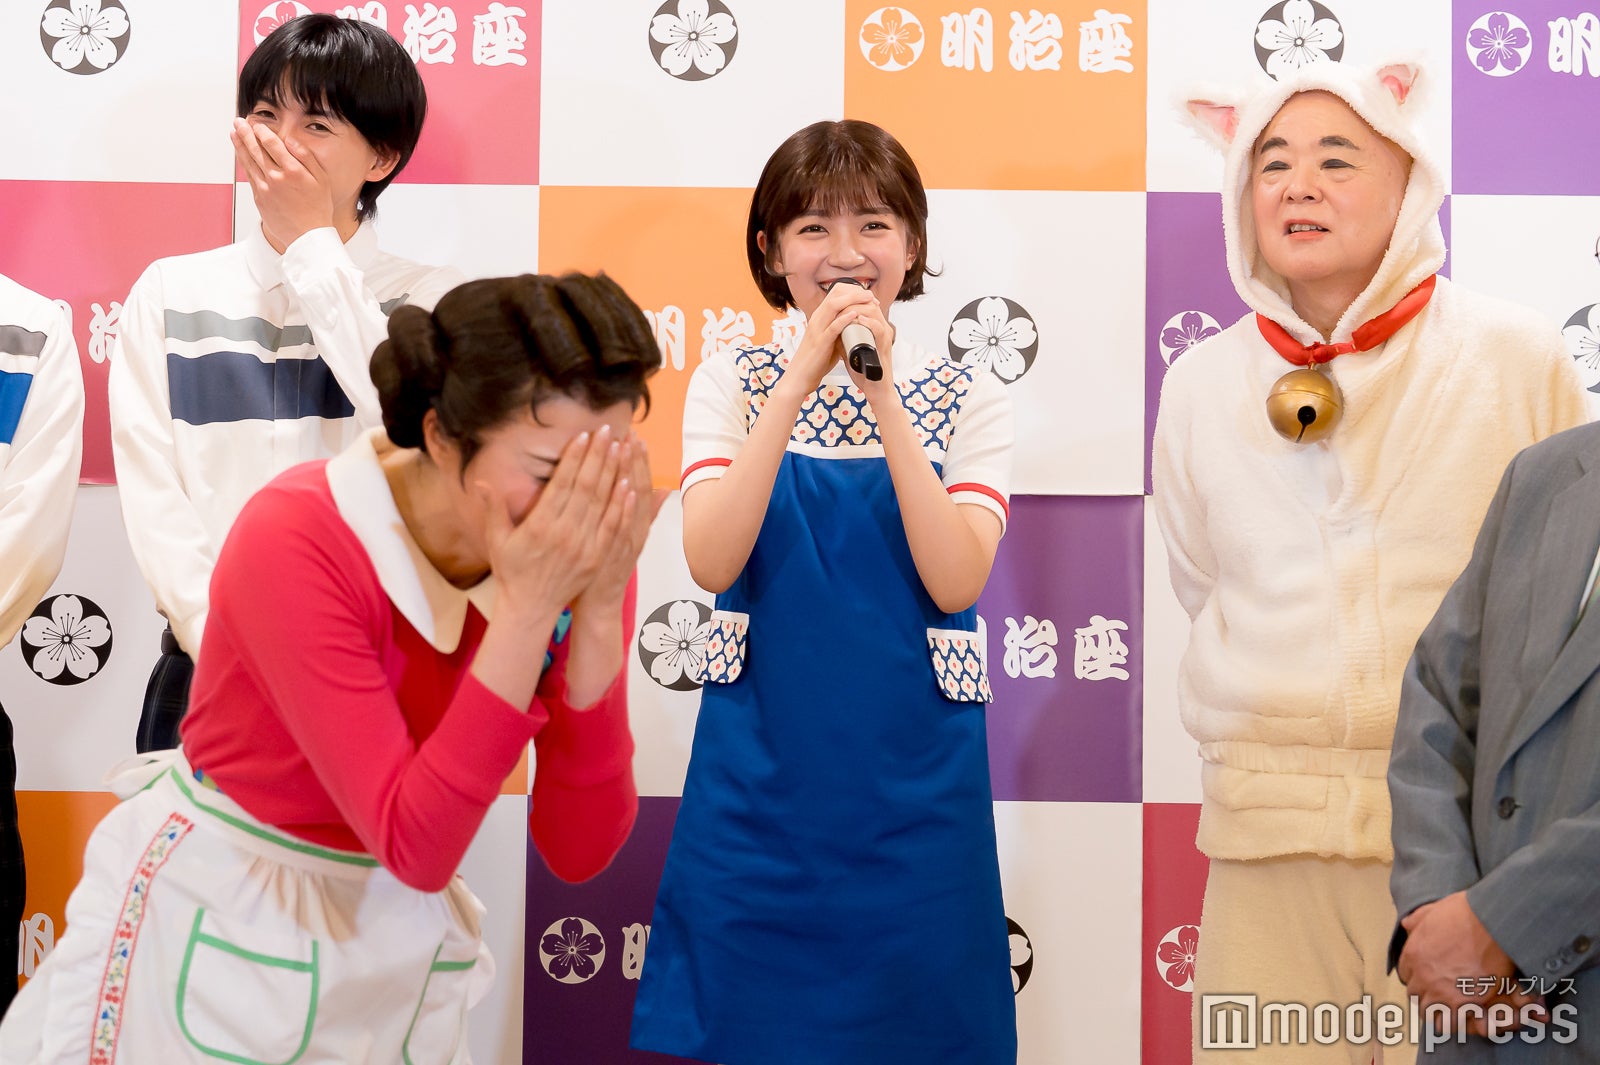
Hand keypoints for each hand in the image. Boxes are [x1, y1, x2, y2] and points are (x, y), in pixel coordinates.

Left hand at [233, 118, 336, 249]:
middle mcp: (276, 178)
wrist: (308, 237)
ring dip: (239, 145)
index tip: (258, 124)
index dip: (262, 131)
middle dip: (246, 133)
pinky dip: (243, 163)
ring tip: (234, 133)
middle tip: (239, 122)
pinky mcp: (259, 198)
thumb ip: (306, 157)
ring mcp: (265, 189)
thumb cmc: (318, 209)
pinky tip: (241, 155)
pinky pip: (249, 176)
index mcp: (293, 171)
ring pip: (248, 162)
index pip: (272, 144)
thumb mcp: (322, 180)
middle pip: (256, 150)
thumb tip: (290, 141)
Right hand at [477, 425, 623, 620]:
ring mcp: (583, 546)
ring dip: (613, 473)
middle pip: (586, 487)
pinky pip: (612, 526)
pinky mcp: (596, 557)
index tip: (584, 435)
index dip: (574, 457)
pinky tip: (629, 484)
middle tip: (607, 431)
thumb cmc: (511, 570)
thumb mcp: (497, 540)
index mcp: (540, 525)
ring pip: (602, 503)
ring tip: (622, 447)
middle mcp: (564, 533)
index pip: (562, 483)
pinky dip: (622, 505)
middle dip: (598, 456)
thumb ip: (493, 510)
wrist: (530, 607)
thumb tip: (483, 482)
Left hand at [575, 434, 667, 610]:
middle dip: (634, 459)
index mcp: (635, 525)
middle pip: (637, 488)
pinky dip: (628, 507)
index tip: (635, 436)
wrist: (599, 604)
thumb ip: (645, 515)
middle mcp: (633, 530)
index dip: (639, 461)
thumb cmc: (605, 570)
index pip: (639, 485)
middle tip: (630, 431)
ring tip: (628, 446)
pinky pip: (623, 525)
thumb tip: (664, 490)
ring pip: (632, 502)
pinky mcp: (613, 552)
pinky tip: (628, 487)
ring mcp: (625, 541)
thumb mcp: (627, 540)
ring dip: (631, 474)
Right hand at [777, 282, 879, 398]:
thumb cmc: (816, 359)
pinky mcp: (820, 342)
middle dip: (857, 292)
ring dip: (853, 299)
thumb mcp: (829, 338)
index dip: (854, 290)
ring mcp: (818, 329)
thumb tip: (857, 323)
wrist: (801, 376)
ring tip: (868, 300)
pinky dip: (845, 319)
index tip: (869, 297)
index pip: (836, 292)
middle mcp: (818, 318)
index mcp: (820, 316)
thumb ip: (840, 329)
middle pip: (836, 294)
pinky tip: (855, 315)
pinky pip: (833, 326)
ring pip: (834, 305)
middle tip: (872, 296)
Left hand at [840, 292, 896, 404]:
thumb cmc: (864, 371)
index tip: (834, 300)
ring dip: (858, 308)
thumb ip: (844, 337)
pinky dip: (868, 322)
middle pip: (869, 303)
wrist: (876, 391)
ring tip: (844, 309)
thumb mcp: (850, 349)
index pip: (864, 304)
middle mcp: (882, 329)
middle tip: (837, 302)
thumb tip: (831, 328)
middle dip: (852, 300)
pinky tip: (858, 320)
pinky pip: (879, 329)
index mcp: (874, 328)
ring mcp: (885, 337)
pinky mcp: (885, 347)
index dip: (849, 299)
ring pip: (874, 312)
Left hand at [1398, 891, 1543, 1036]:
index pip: (1405, 974)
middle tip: (1439, 994)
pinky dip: (1455, 1021)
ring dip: (1438, 1011)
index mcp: (1413, 954)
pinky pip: (1450, 1023)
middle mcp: (1423, 975)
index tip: (1426, 977)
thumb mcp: (1433, 910)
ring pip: (1429, 1012)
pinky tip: (1463, 1015)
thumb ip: (1417, 920)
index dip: (1416, 976)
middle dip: (1425, 995)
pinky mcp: (1464, 1003)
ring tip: (1450, 1008)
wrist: (1493, 923)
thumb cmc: (1466, 913)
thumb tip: (1407, 925)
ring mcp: (1442, 991)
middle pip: (1415, 995)